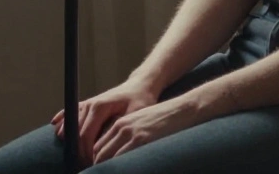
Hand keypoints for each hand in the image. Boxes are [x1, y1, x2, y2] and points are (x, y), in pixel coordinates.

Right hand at [52, 79, 158, 165]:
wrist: (138, 87)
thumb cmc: (140, 101)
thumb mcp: (135, 115)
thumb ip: (121, 129)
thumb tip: (113, 145)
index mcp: (99, 108)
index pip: (85, 135)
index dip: (86, 153)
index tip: (93, 163)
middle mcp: (89, 105)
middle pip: (75, 133)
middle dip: (79, 151)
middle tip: (85, 164)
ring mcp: (85, 104)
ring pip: (69, 125)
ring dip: (71, 142)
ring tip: (78, 156)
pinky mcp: (85, 105)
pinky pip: (68, 112)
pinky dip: (62, 121)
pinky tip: (56, 128)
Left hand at [91, 96, 205, 163]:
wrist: (181, 110)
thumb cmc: (163, 119)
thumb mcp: (140, 123)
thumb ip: (127, 135)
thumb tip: (119, 154)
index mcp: (120, 124)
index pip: (98, 146)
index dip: (97, 161)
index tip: (101, 170)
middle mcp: (122, 127)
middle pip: (101, 154)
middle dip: (100, 167)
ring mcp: (131, 134)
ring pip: (110, 158)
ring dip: (110, 169)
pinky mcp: (142, 140)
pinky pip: (124, 159)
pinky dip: (121, 168)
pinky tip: (126, 171)